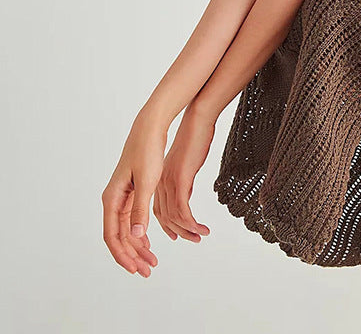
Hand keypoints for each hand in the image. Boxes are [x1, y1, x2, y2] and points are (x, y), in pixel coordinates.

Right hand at [102, 117, 166, 276]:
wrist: (150, 129)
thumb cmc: (147, 151)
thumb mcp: (147, 182)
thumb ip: (140, 210)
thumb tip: (137, 237)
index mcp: (112, 198)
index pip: (113, 236)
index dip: (123, 255)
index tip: (136, 269)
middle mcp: (113, 199)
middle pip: (118, 237)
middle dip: (132, 255)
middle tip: (148, 271)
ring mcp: (121, 196)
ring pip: (126, 230)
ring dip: (137, 247)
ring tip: (151, 262)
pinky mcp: (131, 192)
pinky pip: (131, 220)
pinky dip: (140, 234)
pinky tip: (149, 243)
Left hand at [154, 103, 214, 243]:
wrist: (197, 121)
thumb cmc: (194, 139)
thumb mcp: (185, 164)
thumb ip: (182, 181)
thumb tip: (184, 195)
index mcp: (159, 178)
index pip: (158, 210)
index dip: (167, 226)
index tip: (178, 235)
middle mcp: (161, 182)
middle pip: (164, 218)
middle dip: (179, 232)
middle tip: (194, 239)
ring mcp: (169, 181)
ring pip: (173, 217)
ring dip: (187, 230)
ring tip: (201, 235)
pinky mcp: (179, 179)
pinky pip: (182, 210)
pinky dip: (191, 223)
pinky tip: (201, 228)